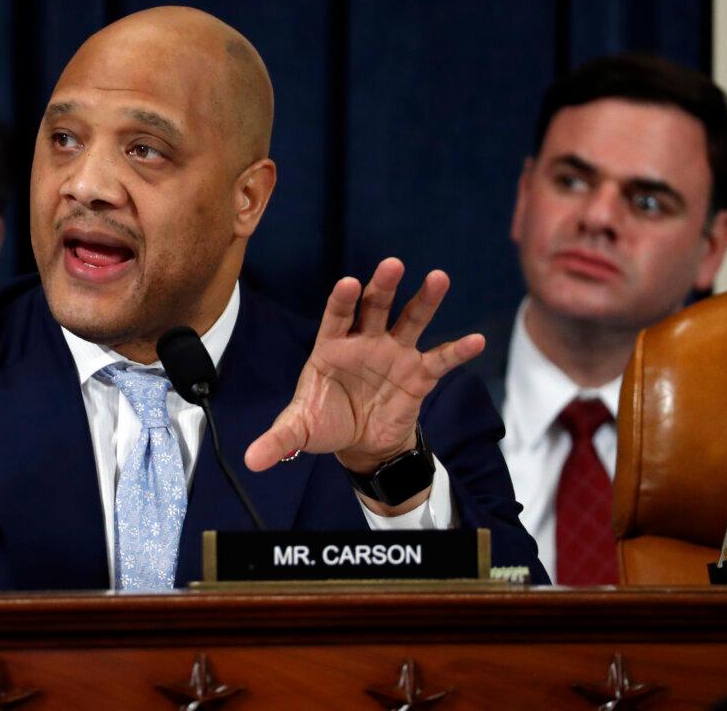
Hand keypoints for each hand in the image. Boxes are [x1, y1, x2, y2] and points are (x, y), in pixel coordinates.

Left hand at [243, 258, 483, 476]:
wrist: (359, 444)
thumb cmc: (326, 423)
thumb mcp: (300, 432)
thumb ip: (279, 441)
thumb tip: (251, 462)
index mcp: (332, 347)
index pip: (336, 317)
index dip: (342, 301)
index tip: (349, 284)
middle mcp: (365, 342)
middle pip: (375, 307)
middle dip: (383, 286)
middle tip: (392, 265)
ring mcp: (394, 354)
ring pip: (410, 320)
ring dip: (424, 300)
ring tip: (438, 278)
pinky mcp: (418, 374)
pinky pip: (439, 360)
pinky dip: (457, 350)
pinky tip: (475, 340)